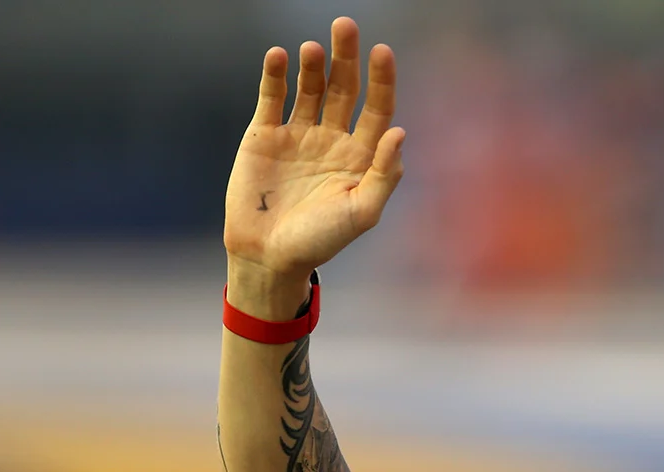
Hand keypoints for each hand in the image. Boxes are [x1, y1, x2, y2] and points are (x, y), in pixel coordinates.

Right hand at [224, 18, 402, 288]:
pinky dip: (275, 76)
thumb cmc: (321, 240)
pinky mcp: (264, 134)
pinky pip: (272, 97)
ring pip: (310, 88)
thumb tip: (399, 132)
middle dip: (347, 58)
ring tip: (313, 48)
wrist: (269, 254)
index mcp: (361, 156)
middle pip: (345, 89)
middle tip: (346, 26)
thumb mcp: (361, 212)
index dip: (381, 80)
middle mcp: (332, 139)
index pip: (377, 109)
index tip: (382, 51)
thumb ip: (384, 174)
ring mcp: (298, 134)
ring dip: (313, 65)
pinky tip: (279, 56)